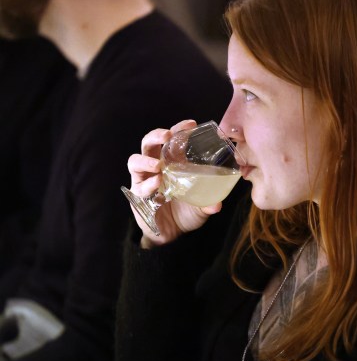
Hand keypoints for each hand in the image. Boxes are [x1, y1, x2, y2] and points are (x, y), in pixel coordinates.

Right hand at [126, 119, 221, 246]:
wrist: (172, 236)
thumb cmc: (186, 213)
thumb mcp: (202, 207)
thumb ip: (209, 204)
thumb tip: (218, 205)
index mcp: (172, 163)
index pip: (171, 139)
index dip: (179, 129)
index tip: (191, 124)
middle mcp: (156, 167)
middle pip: (148, 144)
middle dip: (156, 136)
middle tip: (166, 136)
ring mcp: (144, 180)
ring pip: (135, 161)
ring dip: (146, 160)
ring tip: (158, 165)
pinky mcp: (137, 196)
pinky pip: (139, 187)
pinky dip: (148, 184)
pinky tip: (158, 184)